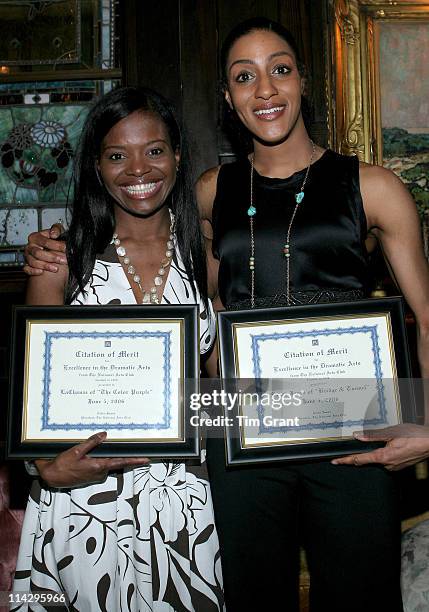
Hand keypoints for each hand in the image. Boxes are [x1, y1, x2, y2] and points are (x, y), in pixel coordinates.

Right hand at [23, 224, 66, 274]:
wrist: (56, 257)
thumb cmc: (56, 244)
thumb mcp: (59, 234)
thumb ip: (57, 230)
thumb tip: (54, 233)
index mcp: (36, 237)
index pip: (44, 241)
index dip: (56, 245)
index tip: (65, 248)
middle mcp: (31, 246)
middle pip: (38, 252)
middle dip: (52, 257)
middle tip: (64, 260)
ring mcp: (28, 256)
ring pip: (33, 262)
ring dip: (46, 265)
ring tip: (56, 268)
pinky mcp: (27, 266)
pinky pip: (27, 269)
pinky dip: (34, 271)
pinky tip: (41, 272)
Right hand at [34, 432, 149, 487]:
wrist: (52, 477)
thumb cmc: (63, 465)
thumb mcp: (77, 451)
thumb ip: (92, 442)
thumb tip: (104, 435)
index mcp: (98, 466)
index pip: (121, 462)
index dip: (134, 461)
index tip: (145, 460)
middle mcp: (100, 473)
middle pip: (115, 462)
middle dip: (120, 455)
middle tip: (127, 449)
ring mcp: (96, 476)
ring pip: (106, 464)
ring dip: (105, 457)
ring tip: (94, 451)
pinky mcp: (91, 477)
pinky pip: (100, 467)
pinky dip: (98, 461)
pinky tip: (89, 457)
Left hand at [332, 424, 428, 469]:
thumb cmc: (414, 436)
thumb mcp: (391, 432)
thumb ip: (373, 435)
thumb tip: (357, 436)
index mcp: (383, 457)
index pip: (359, 460)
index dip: (345, 461)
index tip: (335, 462)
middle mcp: (388, 465)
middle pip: (368, 460)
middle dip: (362, 453)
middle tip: (360, 444)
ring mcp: (395, 467)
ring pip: (378, 459)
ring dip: (376, 451)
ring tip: (385, 441)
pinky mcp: (400, 465)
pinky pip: (387, 460)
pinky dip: (384, 453)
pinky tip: (391, 445)